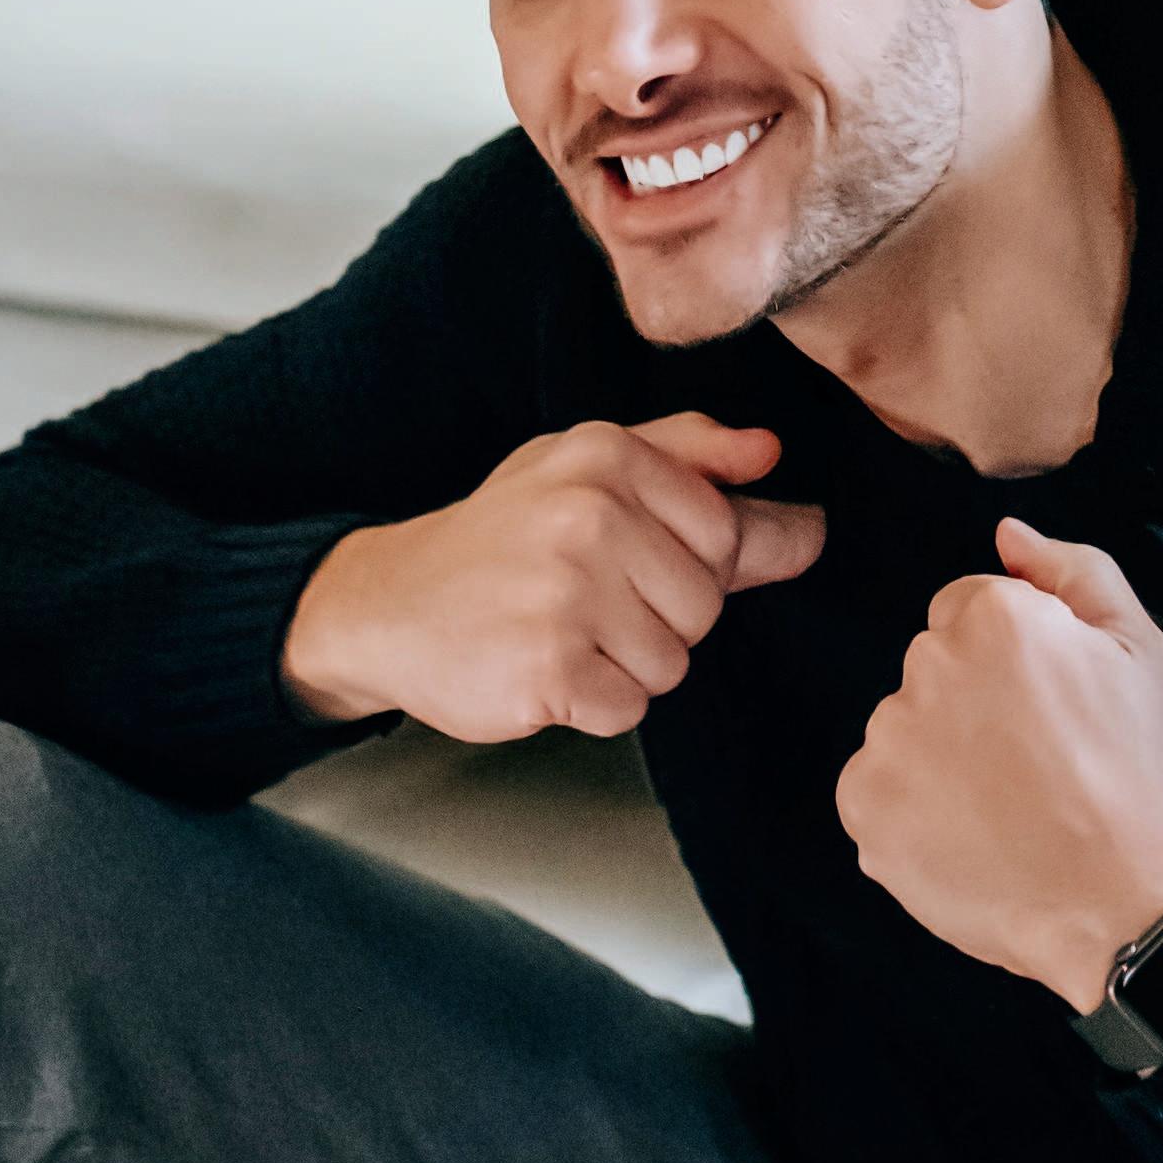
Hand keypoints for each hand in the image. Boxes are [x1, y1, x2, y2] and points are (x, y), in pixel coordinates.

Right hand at [281, 414, 824, 743]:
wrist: (388, 603)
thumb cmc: (504, 536)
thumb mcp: (583, 467)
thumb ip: (689, 454)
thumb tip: (773, 454)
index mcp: (608, 454)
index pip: (726, 532)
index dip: (688, 563)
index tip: (629, 561)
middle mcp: (590, 514)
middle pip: (705, 604)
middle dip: (659, 619)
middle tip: (585, 601)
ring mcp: (568, 593)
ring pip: (673, 663)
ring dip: (626, 667)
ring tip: (561, 632)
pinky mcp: (549, 668)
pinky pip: (629, 709)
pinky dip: (593, 705)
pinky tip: (544, 669)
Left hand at [834, 518, 1162, 1011]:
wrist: (1114, 902)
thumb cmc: (1136, 772)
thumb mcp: (1140, 650)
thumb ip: (1073, 570)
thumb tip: (1006, 534)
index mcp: (993, 615)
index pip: (968, 608)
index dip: (1012, 657)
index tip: (1047, 704)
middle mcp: (926, 665)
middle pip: (932, 665)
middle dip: (971, 699)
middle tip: (1032, 757)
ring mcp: (888, 740)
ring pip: (903, 727)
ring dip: (938, 754)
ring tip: (1003, 804)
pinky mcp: (863, 807)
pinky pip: (876, 787)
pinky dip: (911, 809)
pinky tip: (967, 835)